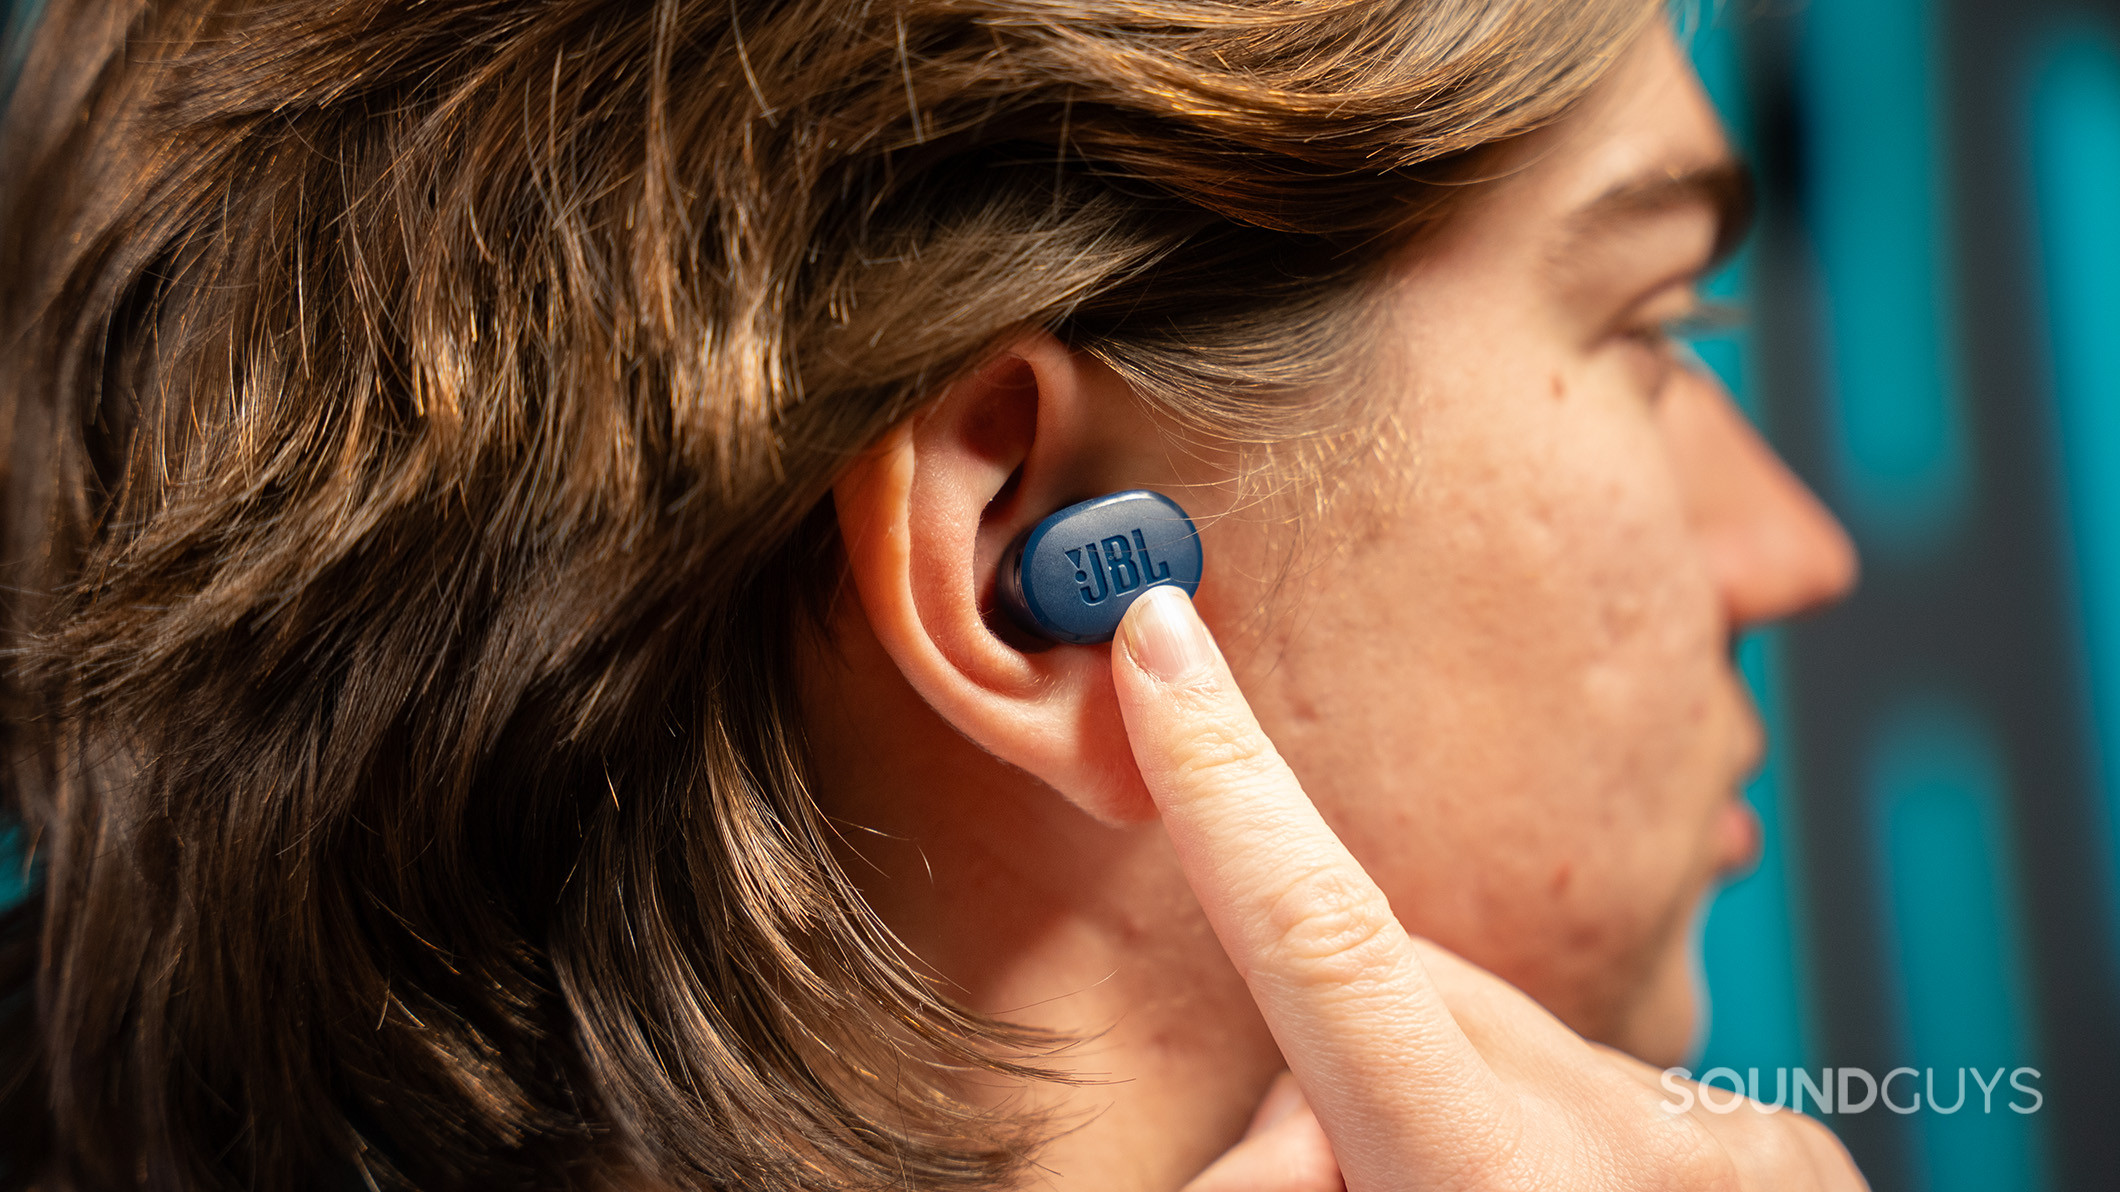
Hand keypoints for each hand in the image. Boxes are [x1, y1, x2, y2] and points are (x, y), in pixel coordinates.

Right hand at [1112, 587, 1865, 1191]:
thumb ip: (1292, 1185)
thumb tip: (1247, 1138)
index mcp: (1508, 1186)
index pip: (1329, 943)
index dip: (1225, 785)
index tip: (1160, 640)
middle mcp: (1633, 1142)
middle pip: (1392, 1012)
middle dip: (1309, 1079)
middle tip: (1273, 1184)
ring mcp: (1723, 1146)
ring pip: (1490, 1051)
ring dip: (1421, 1110)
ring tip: (1428, 1191)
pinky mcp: (1776, 1158)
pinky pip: (1592, 1094)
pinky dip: (1524, 1138)